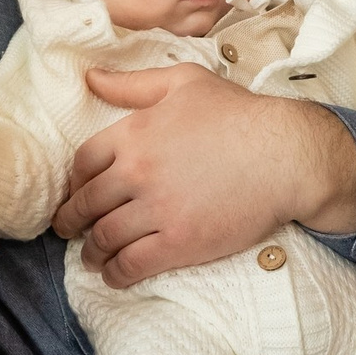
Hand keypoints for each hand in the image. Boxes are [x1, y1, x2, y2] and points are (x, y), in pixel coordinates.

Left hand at [55, 65, 355, 286]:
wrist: (286, 155)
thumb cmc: (240, 114)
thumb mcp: (185, 83)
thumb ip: (134, 84)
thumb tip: (91, 79)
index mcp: (134, 133)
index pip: (82, 163)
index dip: (75, 181)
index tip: (76, 191)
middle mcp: (137, 173)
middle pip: (86, 204)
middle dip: (71, 220)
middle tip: (69, 229)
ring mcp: (156, 210)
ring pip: (104, 238)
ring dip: (91, 251)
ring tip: (91, 256)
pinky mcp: (178, 243)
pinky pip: (131, 265)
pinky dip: (115, 274)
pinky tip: (114, 275)